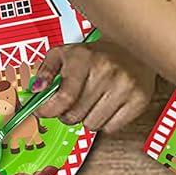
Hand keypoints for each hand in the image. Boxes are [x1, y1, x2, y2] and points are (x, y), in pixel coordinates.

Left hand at [35, 40, 156, 134]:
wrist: (132, 46)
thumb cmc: (97, 54)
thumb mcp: (65, 53)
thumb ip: (46, 70)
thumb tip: (37, 90)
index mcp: (84, 59)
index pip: (64, 98)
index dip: (49, 110)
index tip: (42, 113)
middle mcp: (106, 72)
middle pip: (76, 115)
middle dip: (67, 114)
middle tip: (69, 106)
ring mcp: (125, 88)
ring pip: (93, 124)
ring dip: (87, 119)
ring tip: (90, 105)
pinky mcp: (139, 100)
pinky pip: (112, 128)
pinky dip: (105, 123)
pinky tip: (105, 108)